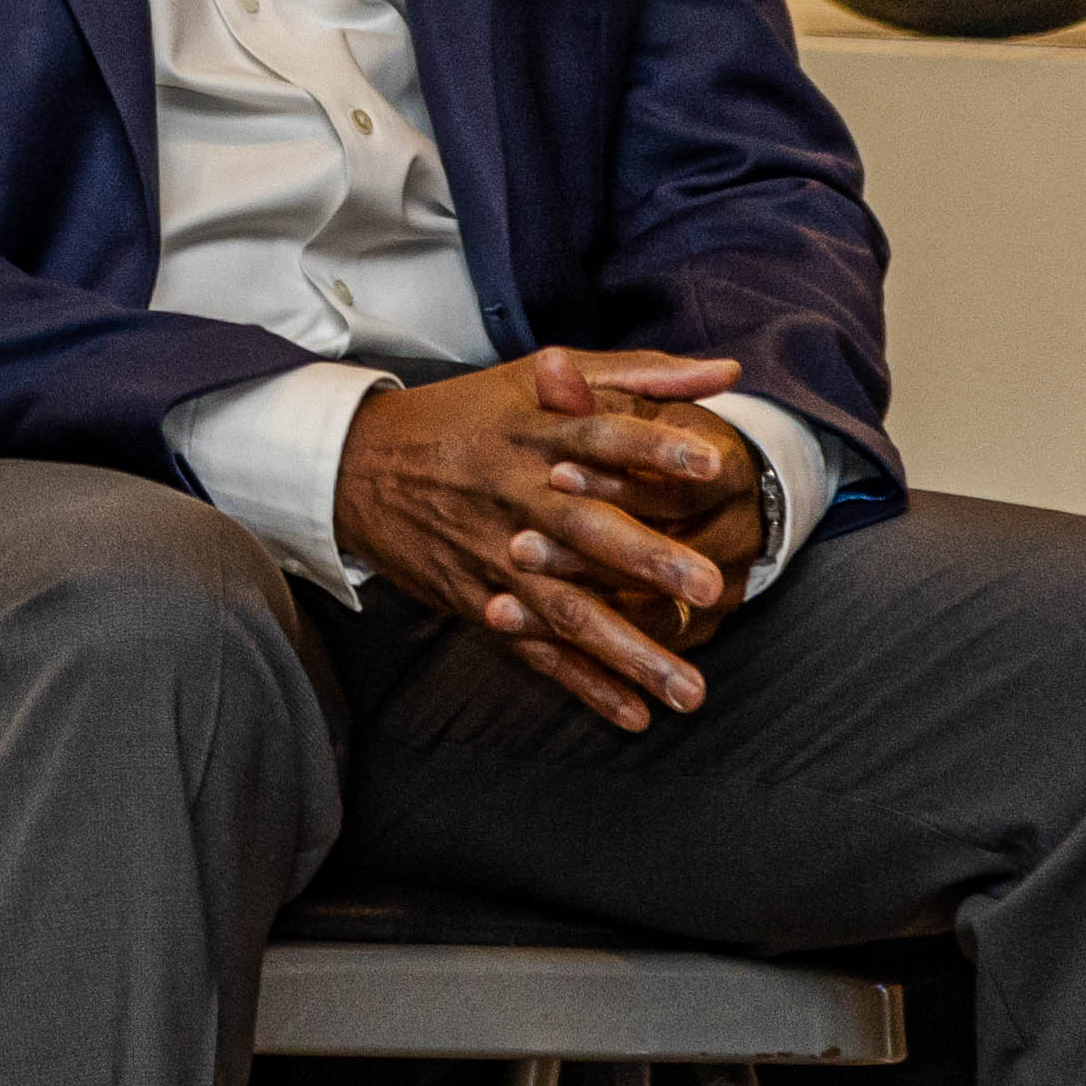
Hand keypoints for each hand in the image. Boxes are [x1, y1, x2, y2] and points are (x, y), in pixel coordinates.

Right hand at [336, 348, 756, 733]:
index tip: (713, 462)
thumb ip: (636, 376)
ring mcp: (496, 558)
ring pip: (568, 610)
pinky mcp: (479, 602)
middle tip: (709, 586)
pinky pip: (535, 650)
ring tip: (689, 692)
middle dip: (648, 560)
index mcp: (536, 435)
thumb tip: (728, 371)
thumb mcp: (537, 377)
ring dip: (630, 652)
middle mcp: (517, 497)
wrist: (356, 467)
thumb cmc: (463, 417)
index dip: (654, 448)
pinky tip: (632, 715)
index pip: (601, 438)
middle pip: (588, 531)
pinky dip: (582, 685)